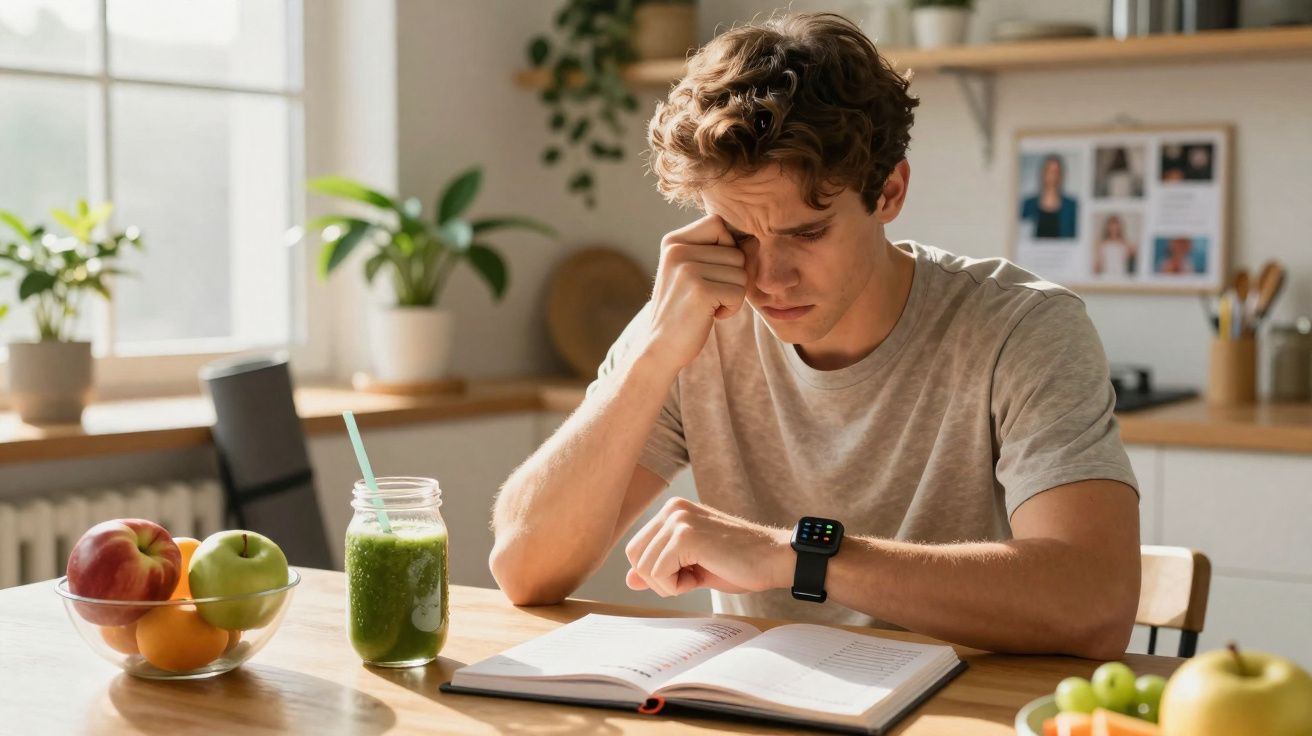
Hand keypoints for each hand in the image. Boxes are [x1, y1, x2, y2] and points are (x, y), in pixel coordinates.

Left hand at [624, 497, 790, 597]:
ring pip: (644, 568)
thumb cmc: (739, 563)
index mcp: (673, 511)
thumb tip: (629, 580)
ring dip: (670, 584)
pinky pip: (658, 574)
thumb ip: (660, 569)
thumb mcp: (692, 567)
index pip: (637, 550)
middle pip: (635, 557)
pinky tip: (700, 577)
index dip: (657, 573)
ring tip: (699, 575)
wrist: (774, 559)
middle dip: (659, 579)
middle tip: (692, 577)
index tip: (688, 572)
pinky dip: (677, 586)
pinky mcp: (685, 536)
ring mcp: (678, 520)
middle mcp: (672, 509)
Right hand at [644, 214, 746, 372]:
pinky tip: (710, 315)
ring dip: (733, 294)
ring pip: (741, 272)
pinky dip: (731, 309)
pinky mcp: (700, 291)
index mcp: (672, 241)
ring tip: (709, 305)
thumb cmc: (685, 310)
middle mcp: (677, 250)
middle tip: (710, 296)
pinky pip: (739, 292)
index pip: (718, 224)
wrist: (661, 347)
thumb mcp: (696, 273)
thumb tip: (755, 242)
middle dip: (733, 278)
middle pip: (735, 251)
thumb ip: (721, 253)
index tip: (712, 272)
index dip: (727, 247)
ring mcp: (687, 269)